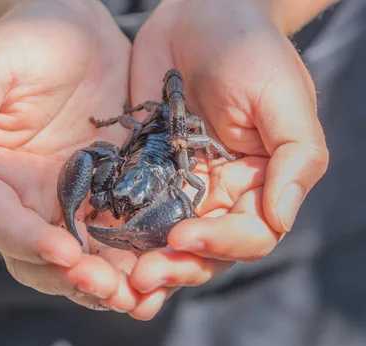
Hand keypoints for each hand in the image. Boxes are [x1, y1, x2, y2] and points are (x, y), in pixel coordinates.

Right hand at [0, 0, 170, 316]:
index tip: (64, 252)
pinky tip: (161, 269)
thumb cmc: (24, 39)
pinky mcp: (108, 197)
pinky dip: (136, 261)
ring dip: (108, 284)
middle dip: (72, 278)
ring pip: (82, 261)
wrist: (75, 26)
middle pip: (39, 259)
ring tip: (140, 293)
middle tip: (108, 286)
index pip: (0, 224)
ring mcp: (70, 203)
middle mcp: (28, 202)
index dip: (28, 243)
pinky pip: (120, 239)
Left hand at [126, 0, 328, 294]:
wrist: (200, 13)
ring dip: (143, 261)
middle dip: (175, 267)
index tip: (184, 236)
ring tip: (118, 275)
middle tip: (142, 276)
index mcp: (258, 185)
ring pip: (163, 241)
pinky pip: (130, 210)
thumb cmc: (251, 49)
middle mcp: (218, 196)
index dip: (219, 245)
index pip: (248, 236)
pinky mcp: (141, 173)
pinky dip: (117, 233)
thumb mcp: (283, 98)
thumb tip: (282, 218)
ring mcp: (177, 187)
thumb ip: (294, 158)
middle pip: (202, 251)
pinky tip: (95, 244)